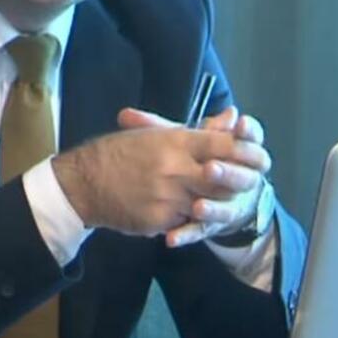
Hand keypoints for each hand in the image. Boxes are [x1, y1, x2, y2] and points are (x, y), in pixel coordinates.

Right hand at [51, 107, 268, 236]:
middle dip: (235, 181)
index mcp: (174, 141)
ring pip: (206, 202)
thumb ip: (197, 129)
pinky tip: (183, 211)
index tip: (253, 153)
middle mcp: (174, 169)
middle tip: (245, 183)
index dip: (243, 149)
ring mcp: (167, 197)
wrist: (84, 183)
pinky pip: (185, 221)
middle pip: (221, 178)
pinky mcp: (159, 221)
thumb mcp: (155, 134)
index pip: (222, 144)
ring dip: (212, 202)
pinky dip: (187, 217)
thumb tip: (232, 116)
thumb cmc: (118, 153)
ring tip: (212, 198)